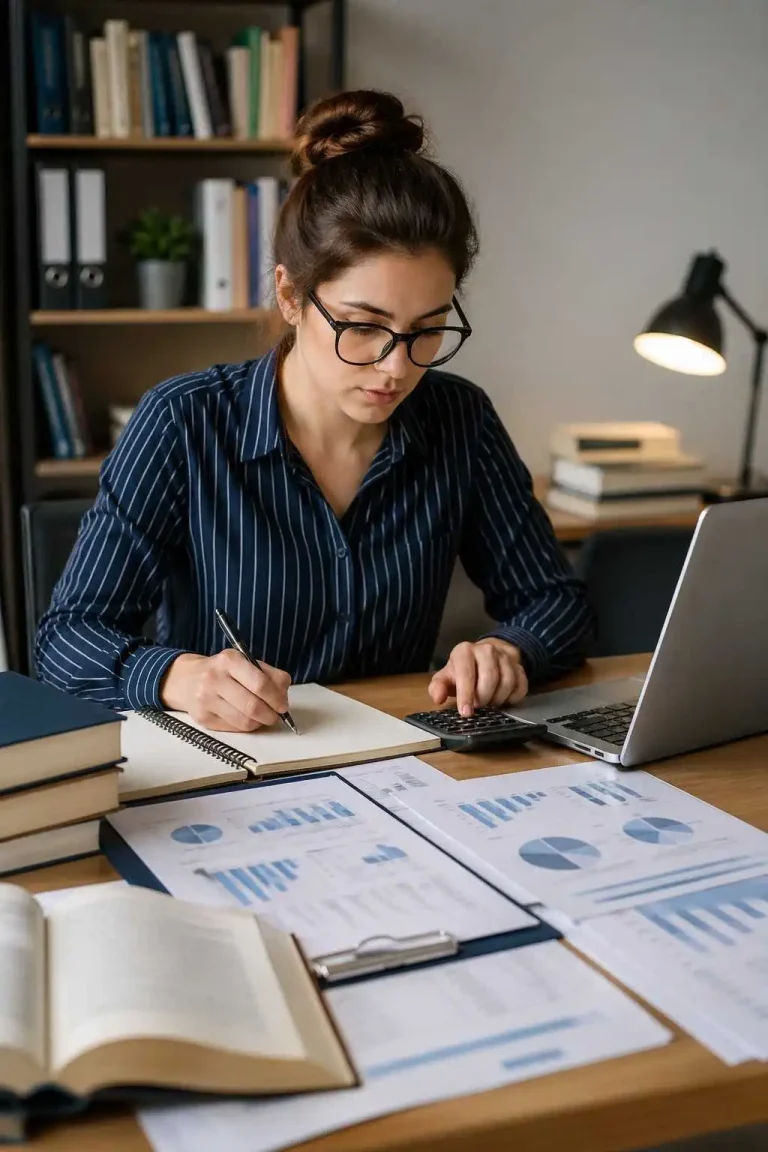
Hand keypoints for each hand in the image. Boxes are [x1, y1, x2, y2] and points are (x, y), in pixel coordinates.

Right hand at [160, 650, 291, 731]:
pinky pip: (233, 728)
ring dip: (259, 722)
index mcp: (229, 660)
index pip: (260, 683)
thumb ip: (270, 675)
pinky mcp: (202, 718)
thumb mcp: (246, 662)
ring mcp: (205, 699)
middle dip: (270, 714)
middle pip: (252, 706)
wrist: (188, 679)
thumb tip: (283, 696)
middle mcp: (214, 678)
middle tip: (276, 715)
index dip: (276, 698)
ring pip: (244, 722)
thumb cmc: (224, 671)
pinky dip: (245, 726)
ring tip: (261, 716)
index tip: (283, 705)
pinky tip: (245, 717)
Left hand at [428, 639, 528, 715]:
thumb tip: (437, 697)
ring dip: (498, 699)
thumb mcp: (446, 677)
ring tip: (489, 702)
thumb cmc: (462, 671)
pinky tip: (503, 699)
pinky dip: (512, 698)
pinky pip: (521, 687)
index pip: (466, 673)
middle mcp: (486, 650)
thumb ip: (438, 687)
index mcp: (464, 651)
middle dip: (483, 698)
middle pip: (490, 677)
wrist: (485, 656)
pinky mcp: (519, 667)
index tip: (466, 712)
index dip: (466, 694)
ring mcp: (505, 657)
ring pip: (507, 682)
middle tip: (478, 705)